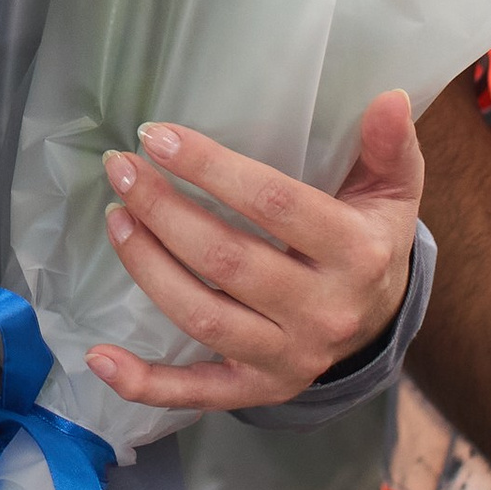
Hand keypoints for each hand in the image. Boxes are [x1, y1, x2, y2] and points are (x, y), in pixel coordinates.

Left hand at [80, 89, 423, 412]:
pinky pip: (197, 393)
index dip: (211, 168)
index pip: (274, 204)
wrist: (384, 322)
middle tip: (122, 170)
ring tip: (116, 218)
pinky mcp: (260, 389)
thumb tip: (389, 96)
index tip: (158, 136)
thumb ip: (389, 145)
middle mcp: (323, 312)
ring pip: (203, 318)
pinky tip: (98, 355)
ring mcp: (290, 357)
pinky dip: (145, 383)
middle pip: (226, 262)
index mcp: (356, 254)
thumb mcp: (392, 190)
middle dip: (164, 212)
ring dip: (147, 268)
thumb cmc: (371, 237)